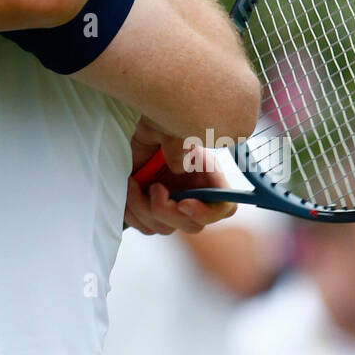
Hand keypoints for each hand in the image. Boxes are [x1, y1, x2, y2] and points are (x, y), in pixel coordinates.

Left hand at [125, 119, 236, 235]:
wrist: (139, 132)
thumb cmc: (161, 126)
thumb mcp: (172, 129)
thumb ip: (180, 146)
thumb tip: (179, 167)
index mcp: (208, 177)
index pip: (224, 207)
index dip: (206, 212)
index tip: (182, 203)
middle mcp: (194, 195)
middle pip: (192, 225)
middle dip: (167, 211)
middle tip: (154, 187)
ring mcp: (173, 205)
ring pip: (164, 228)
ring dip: (143, 209)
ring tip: (135, 183)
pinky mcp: (152, 210)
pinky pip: (145, 226)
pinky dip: (132, 213)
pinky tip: (129, 188)